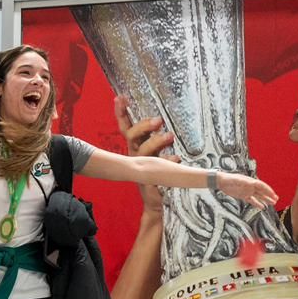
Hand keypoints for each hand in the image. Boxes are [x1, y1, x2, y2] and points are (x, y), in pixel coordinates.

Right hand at [115, 95, 172, 215]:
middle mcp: (135, 154)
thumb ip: (162, 141)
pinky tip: (177, 158)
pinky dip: (168, 161)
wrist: (156, 201)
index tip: (120, 98)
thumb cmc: (157, 175)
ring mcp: (140, 166)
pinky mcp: (148, 179)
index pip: (126, 126)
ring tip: (170, 137)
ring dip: (156, 141)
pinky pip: (156, 169)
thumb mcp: (158, 155)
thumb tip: (172, 127)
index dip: (121, 113)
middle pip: (132, 135)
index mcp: (136, 146)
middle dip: (143, 126)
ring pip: (144, 150)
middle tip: (158, 120)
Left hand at [218, 171, 278, 210]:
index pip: (262, 186)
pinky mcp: (243, 196)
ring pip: (259, 196)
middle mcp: (251, 186)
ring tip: (273, 203)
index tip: (274, 194)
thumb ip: (245, 182)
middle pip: (262, 191)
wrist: (221, 182)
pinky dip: (257, 204)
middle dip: (269, 195)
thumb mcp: (238, 180)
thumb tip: (253, 183)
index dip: (268, 190)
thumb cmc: (230, 179)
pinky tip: (262, 207)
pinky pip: (252, 200)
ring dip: (266, 199)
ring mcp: (247, 191)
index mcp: (251, 182)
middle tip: (276, 199)